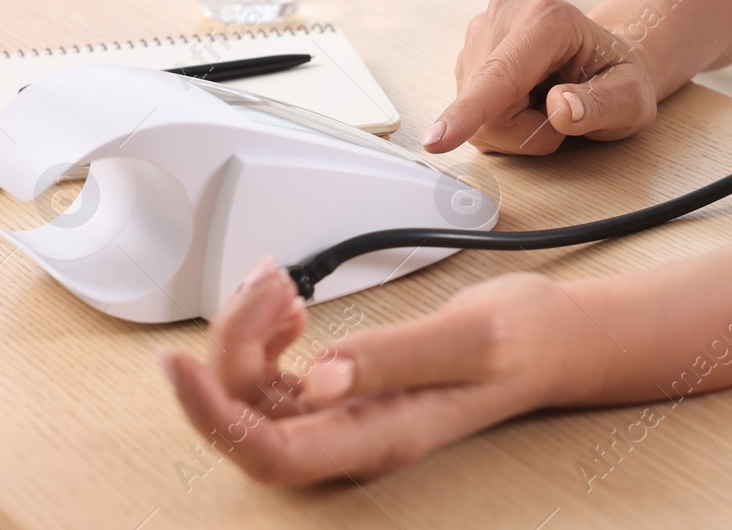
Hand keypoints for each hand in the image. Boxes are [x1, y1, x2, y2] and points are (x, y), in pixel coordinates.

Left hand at [160, 258, 604, 484]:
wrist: (552, 338)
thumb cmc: (523, 344)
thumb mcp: (469, 342)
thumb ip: (391, 358)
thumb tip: (317, 379)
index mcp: (377, 438)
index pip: (269, 450)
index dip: (212, 415)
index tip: (179, 364)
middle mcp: (351, 436)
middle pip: (251, 416)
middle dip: (236, 346)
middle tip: (267, 281)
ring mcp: (345, 414)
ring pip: (258, 394)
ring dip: (249, 335)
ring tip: (278, 282)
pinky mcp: (346, 388)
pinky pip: (279, 376)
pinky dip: (269, 334)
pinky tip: (288, 305)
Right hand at [424, 0, 659, 154]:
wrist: (603, 58)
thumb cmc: (618, 76)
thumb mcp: (632, 99)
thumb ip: (603, 105)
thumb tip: (561, 110)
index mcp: (548, 19)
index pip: (501, 75)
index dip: (470, 111)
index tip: (437, 140)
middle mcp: (505, 16)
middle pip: (485, 104)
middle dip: (523, 130)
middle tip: (564, 115)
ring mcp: (480, 33)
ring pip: (473, 111)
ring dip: (513, 126)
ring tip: (547, 103)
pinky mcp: (468, 53)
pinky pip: (470, 110)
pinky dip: (501, 120)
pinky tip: (526, 100)